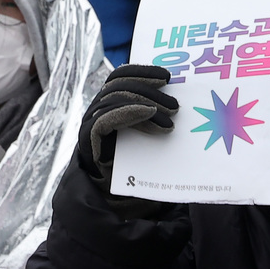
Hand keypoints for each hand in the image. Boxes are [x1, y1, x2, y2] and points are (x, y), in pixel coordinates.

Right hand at [77, 65, 178, 183]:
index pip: (121, 77)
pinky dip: (129, 110)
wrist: (113, 197)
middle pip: (119, 85)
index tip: (167, 76)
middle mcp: (98, 109)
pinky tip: (148, 114)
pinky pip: (106, 117)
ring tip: (170, 120)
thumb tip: (181, 97)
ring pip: (115, 98)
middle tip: (175, 106)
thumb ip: (153, 115)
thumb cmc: (135, 165)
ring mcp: (91, 122)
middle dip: (149, 90)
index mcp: (110, 103)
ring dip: (146, 104)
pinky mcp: (88, 138)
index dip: (142, 71)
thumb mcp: (146, 133)